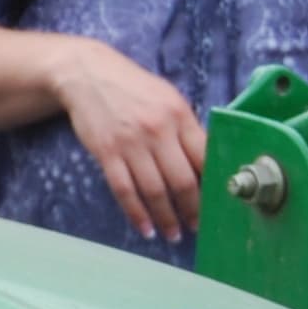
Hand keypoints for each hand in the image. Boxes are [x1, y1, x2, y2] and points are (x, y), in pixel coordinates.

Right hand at [52, 38, 207, 241]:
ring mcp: (131, 143)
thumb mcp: (168, 99)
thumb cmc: (134, 89)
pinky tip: (145, 228)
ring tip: (173, 234)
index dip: (214, 186)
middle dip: (193, 210)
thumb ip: (187, 128)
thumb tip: (208, 165)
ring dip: (166, 218)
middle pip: (182, 181)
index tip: (219, 205)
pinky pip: (124, 190)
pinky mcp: (107, 152)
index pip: (205, 158)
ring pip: (154, 191)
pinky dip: (136, 213)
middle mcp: (158, 130)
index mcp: (180, 115)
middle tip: (197, 227)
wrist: (88, 74)